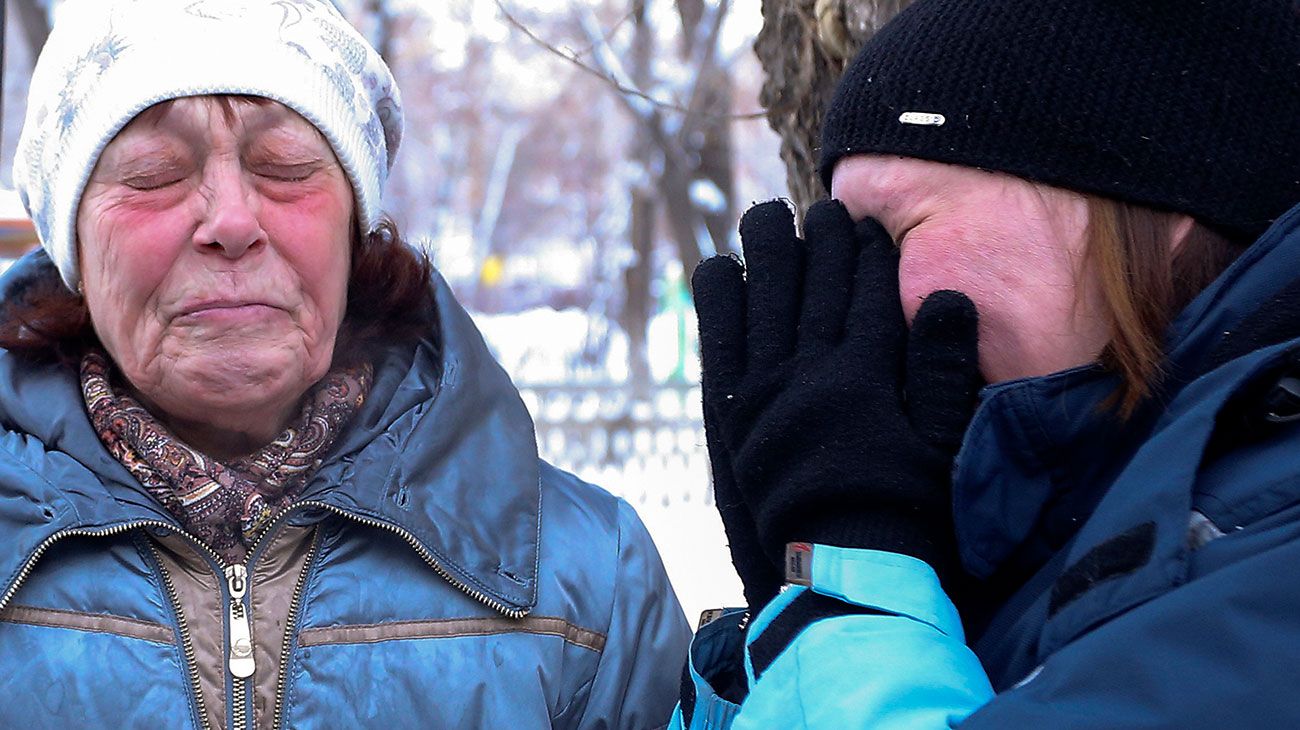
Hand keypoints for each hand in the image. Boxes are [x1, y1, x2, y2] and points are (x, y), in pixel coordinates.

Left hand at [693, 199, 981, 584]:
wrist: (843, 570)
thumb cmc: (905, 512)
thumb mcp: (943, 444)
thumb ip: (944, 370)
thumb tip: (950, 296)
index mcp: (866, 373)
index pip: (869, 290)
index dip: (869, 252)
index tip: (869, 225)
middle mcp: (811, 370)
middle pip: (814, 284)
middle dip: (821, 239)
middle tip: (823, 209)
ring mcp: (765, 388)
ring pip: (763, 299)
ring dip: (765, 252)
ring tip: (766, 215)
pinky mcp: (733, 410)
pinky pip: (718, 340)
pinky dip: (717, 302)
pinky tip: (717, 268)